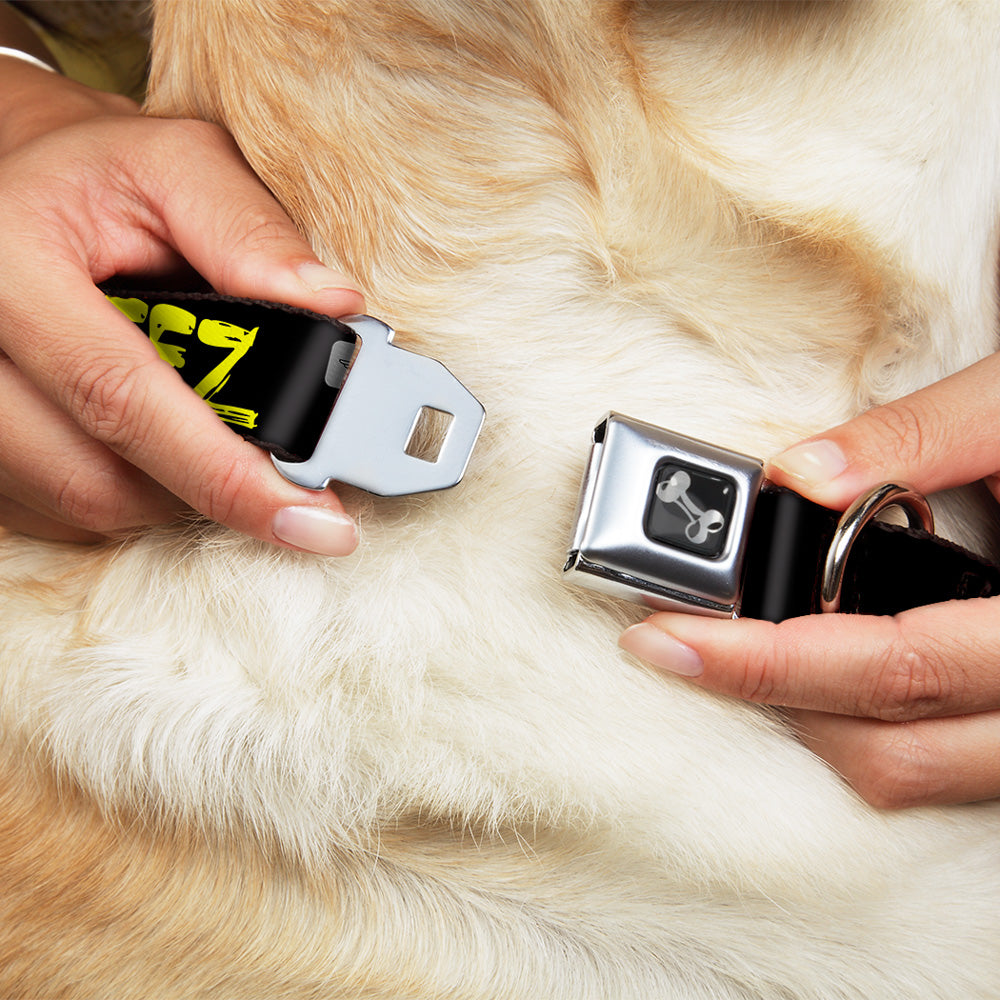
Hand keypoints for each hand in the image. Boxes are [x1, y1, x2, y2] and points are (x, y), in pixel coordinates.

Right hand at [0, 59, 363, 552]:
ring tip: (218, 435)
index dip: (225, 474)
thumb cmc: (101, 175)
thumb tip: (333, 306)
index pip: (122, 398)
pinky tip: (162, 441)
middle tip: (287, 480)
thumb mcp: (177, 165)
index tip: (314, 521)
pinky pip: (59, 509)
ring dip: (173, 491)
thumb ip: (250, 230)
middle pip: (97, 479)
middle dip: (210, 489)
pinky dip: (132, 490)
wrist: (18, 184)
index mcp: (11, 266)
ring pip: (83, 504)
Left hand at [620, 351, 999, 807]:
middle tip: (678, 643)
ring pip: (915, 773)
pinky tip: (818, 666)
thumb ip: (918, 438)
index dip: (768, 662)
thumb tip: (797, 474)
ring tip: (736, 652)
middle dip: (769, 698)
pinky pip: (941, 762)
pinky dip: (865, 724)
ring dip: (812, 721)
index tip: (668, 639)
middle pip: (892, 749)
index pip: (896, 667)